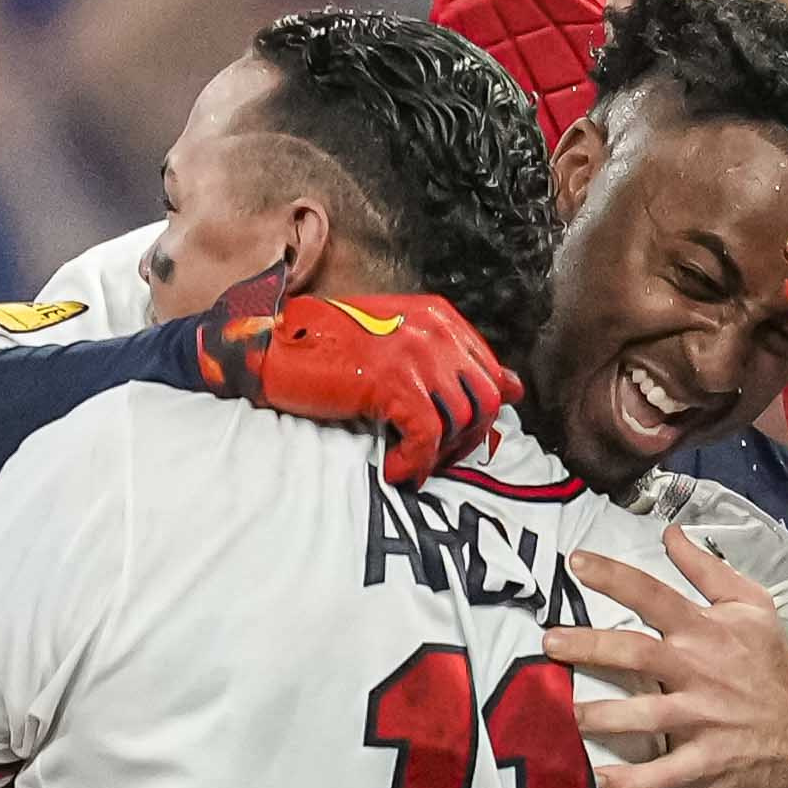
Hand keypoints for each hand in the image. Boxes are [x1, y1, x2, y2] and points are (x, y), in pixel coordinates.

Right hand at [172, 272, 514, 484]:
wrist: (274, 346)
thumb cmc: (327, 349)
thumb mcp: (398, 346)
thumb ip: (452, 363)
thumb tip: (513, 386)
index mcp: (439, 318)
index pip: (490, 373)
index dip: (479, 417)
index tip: (456, 441)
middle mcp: (435, 331)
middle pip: (485, 400)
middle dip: (467, 440)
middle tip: (433, 460)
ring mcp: (416, 354)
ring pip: (460, 422)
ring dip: (438, 456)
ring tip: (409, 464)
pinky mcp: (393, 382)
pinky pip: (427, 437)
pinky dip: (414, 463)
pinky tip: (393, 469)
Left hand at [547, 528, 787, 787]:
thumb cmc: (772, 665)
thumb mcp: (752, 606)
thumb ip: (708, 570)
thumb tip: (671, 534)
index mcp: (706, 631)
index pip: (654, 596)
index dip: (615, 577)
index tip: (577, 563)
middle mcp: (699, 671)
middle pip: (636, 654)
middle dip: (589, 647)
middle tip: (550, 644)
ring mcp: (702, 719)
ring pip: (644, 716)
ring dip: (602, 716)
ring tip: (568, 712)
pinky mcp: (705, 761)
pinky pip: (663, 774)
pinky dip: (633, 781)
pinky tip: (603, 781)